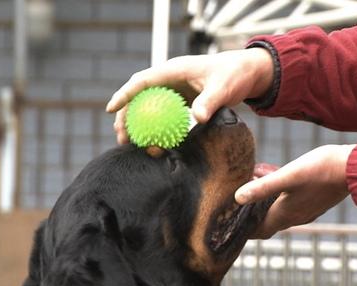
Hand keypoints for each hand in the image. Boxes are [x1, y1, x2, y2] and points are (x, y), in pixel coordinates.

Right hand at [105, 48, 273, 144]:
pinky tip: (151, 143)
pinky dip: (153, 126)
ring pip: (147, 105)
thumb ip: (209, 101)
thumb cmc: (234, 76)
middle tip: (121, 138)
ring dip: (136, 123)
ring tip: (129, 144)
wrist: (246, 74)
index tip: (110, 109)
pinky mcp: (180, 98)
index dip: (124, 94)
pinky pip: (161, 112)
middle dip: (125, 115)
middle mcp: (170, 78)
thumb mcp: (223, 88)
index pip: (142, 81)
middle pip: (139, 96)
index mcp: (174, 70)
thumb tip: (198, 118)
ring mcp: (174, 88)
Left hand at [235, 145, 355, 238]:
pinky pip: (290, 202)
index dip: (244, 230)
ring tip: (251, 181)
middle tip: (236, 202)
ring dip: (264, 201)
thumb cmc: (321, 170)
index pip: (259, 231)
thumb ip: (262, 187)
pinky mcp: (315, 200)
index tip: (229, 224)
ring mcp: (307, 209)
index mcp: (285, 214)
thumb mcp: (287, 176)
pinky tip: (274, 176)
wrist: (354, 168)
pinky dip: (278, 194)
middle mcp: (295, 216)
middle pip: (267, 222)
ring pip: (278, 210)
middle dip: (251, 213)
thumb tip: (237, 198)